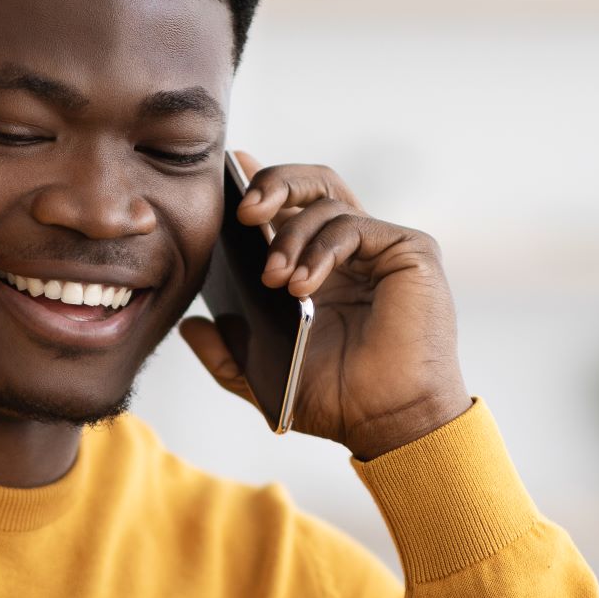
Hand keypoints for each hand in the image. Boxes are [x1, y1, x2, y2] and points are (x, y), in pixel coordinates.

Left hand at [178, 153, 471, 459]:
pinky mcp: (409, 250)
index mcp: (321, 268)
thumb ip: (225, 352)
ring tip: (272, 279)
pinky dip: (321, 249)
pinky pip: (354, 226)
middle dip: (272, 184)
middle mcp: (352, 250)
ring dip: (290, 236)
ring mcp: (381, 247)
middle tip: (243, 211)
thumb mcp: (263, 376)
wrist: (388, 424)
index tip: (229, 173)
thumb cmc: (340, 402)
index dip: (262, 183)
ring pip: (327, 201)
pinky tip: (301, 284)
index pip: (290, 208)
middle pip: (311, 186)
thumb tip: (189, 326)